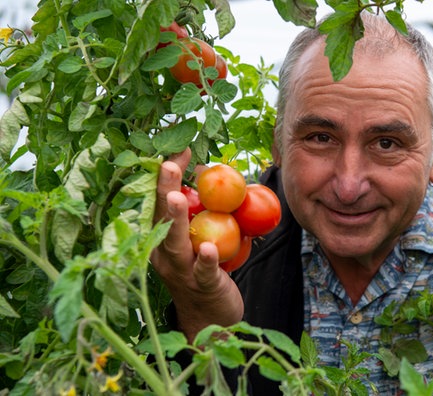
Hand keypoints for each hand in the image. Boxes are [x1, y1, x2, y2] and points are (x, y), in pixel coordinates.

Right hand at [151, 148, 243, 340]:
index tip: (179, 150)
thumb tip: (209, 172)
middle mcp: (164, 252)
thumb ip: (202, 209)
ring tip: (179, 197)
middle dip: (163, 189)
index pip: (161, 200)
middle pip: (160, 217)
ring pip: (175, 243)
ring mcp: (181, 270)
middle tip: (167, 163)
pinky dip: (206, 259)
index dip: (167, 176)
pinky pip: (203, 271)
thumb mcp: (199, 236)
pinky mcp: (202, 286)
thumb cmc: (203, 271)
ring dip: (177, 219)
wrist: (209, 320)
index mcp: (161, 238)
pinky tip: (210, 247)